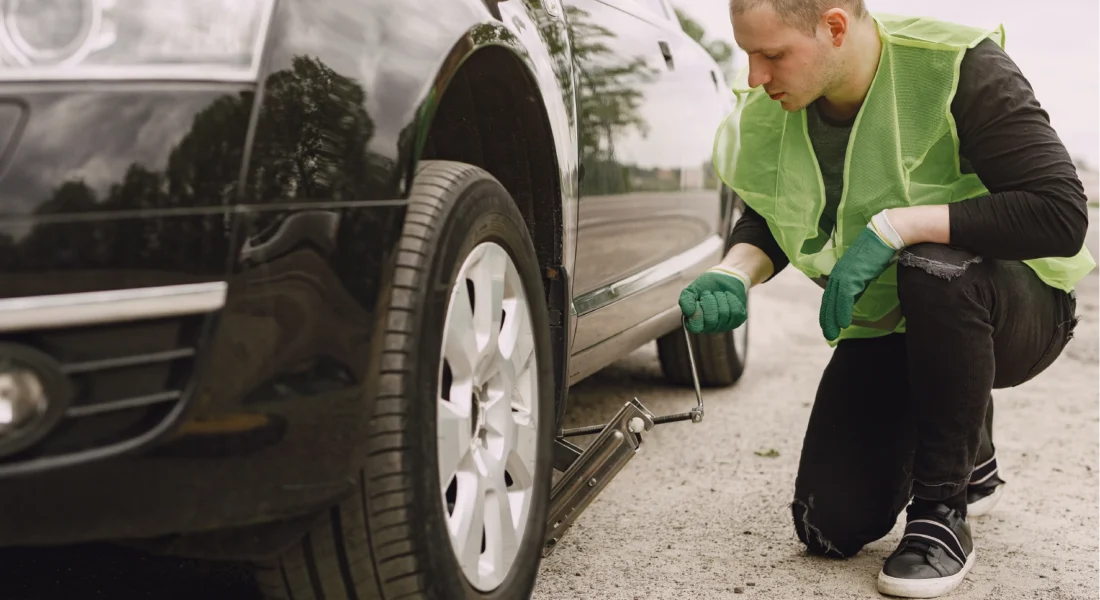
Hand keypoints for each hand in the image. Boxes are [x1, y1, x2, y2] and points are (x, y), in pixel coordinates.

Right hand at [679, 266, 748, 333]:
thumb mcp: (692, 290)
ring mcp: (724, 325)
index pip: (695, 326)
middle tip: (710, 293)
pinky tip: (728, 296)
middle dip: (710, 301)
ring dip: (721, 298)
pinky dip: (731, 299)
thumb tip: (689, 313)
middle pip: (711, 319)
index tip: (699, 300)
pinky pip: (736, 312)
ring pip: (724, 314)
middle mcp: (709, 327)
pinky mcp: (737, 320)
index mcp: (695, 323)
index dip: (698, 312)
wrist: (724, 278)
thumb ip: (686, 300)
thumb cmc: (705, 286)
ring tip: (719, 294)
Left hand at [819, 217, 900, 340]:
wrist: (888, 233)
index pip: (832, 293)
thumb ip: (861, 281)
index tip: (830, 323)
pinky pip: (844, 297)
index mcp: (843, 270)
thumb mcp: (868, 269)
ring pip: (834, 301)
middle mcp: (840, 272)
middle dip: (827, 318)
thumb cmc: (883, 248)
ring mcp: (844, 273)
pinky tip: (842, 323)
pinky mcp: (852, 275)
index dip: (830, 309)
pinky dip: (842, 311)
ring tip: (832, 333)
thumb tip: (860, 293)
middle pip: (829, 299)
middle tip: (829, 334)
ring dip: (832, 318)